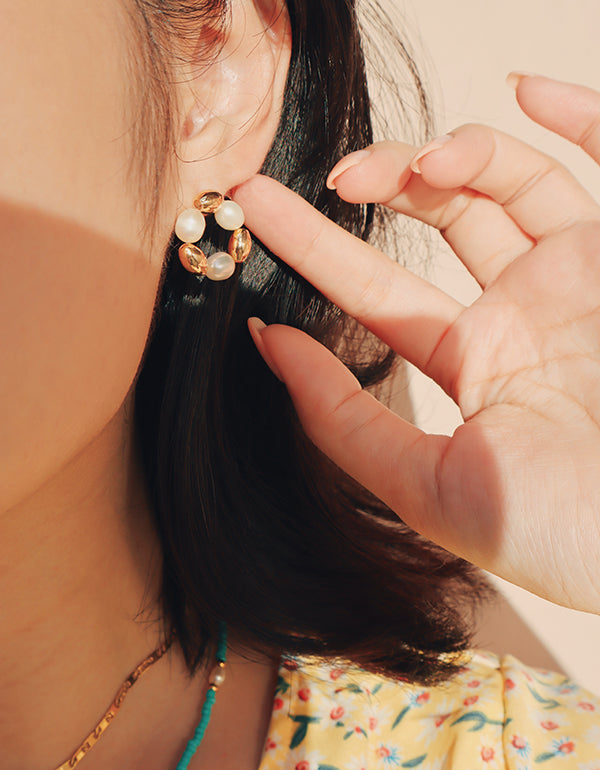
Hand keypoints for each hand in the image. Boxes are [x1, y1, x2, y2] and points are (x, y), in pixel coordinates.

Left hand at [232, 73, 599, 615]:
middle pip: (443, 218)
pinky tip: (531, 90)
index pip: (378, 288)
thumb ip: (341, 417)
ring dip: (460, 152)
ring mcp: (578, 281)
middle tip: (339, 172)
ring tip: (423, 163)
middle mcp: (522, 314)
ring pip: (513, 182)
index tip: (256, 208)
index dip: (315, 245)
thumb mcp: (422, 483)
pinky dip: (581, 117)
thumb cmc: (547, 531)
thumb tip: (267, 343)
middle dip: (386, 181)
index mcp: (473, 363)